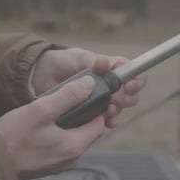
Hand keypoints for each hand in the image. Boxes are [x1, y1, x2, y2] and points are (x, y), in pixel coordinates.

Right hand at [0, 76, 103, 179]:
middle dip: (82, 116)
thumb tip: (89, 84)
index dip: (96, 108)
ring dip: (69, 125)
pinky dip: (58, 136)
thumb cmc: (11, 138)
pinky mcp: (48, 167)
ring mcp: (59, 165)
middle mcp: (71, 159)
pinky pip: (61, 147)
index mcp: (75, 146)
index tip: (86, 96)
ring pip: (74, 140)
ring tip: (52, 112)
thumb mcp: (41, 109)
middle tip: (66, 101)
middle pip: (88, 132)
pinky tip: (42, 127)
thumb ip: (68, 96)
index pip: (99, 124)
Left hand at [31, 48, 146, 127]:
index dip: (136, 81)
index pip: (134, 73)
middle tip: (114, 98)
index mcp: (112, 67)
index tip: (129, 86)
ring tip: (108, 110)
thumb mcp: (78, 57)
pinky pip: (107, 119)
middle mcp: (111, 84)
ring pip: (120, 107)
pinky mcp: (93, 111)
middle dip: (126, 98)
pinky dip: (110, 121)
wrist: (43, 76)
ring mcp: (102, 98)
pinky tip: (107, 122)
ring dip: (117, 110)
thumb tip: (104, 63)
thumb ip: (92, 61)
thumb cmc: (63, 61)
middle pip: (131, 94)